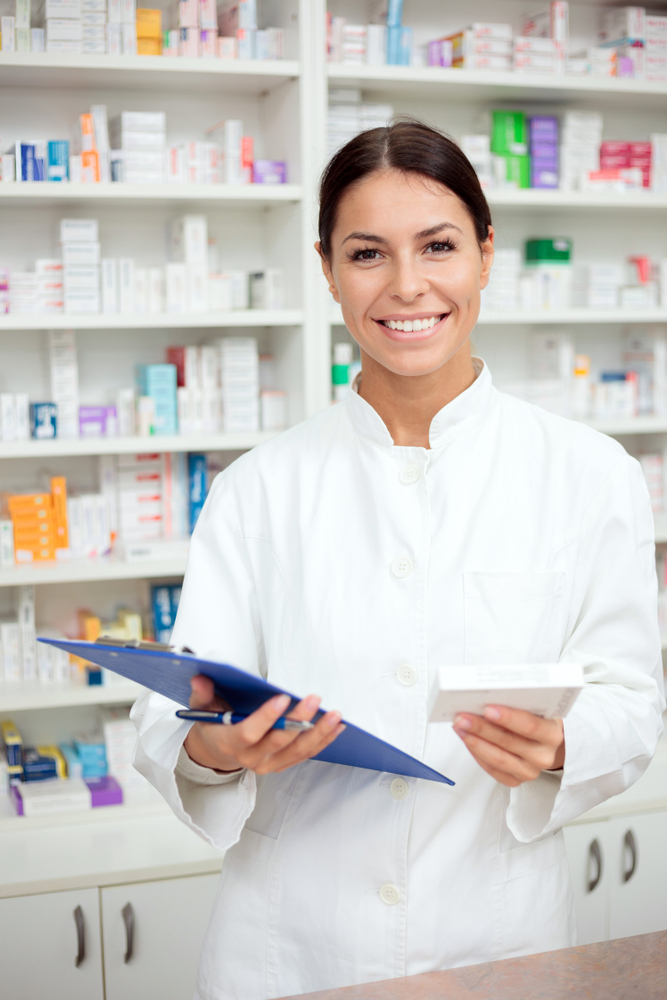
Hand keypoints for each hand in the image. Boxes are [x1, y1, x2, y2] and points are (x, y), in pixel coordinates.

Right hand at [183, 674, 344, 775]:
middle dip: (298, 720)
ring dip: (318, 733)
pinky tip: (336, 727)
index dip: (266, 718)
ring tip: (334, 715)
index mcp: (229, 742)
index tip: (282, 698)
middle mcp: (250, 758)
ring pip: (296, 750)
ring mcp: (267, 763)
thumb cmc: (213, 725)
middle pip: (278, 741)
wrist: (215, 752)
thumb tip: (201, 678)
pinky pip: (304, 755)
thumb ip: (202, 693)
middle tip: (314, 699)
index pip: (249, 733)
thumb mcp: (201, 708)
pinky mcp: (280, 763)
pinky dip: (322, 741)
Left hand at [453, 705, 564, 787]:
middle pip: (509, 742)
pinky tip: (466, 739)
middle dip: (482, 728)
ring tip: (459, 727)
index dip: (508, 718)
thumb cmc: (537, 719)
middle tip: (463, 717)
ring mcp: (530, 771)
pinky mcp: (516, 780)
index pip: (531, 726)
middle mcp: (543, 755)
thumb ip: (517, 702)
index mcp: (552, 734)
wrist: (546, 741)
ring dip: (475, 741)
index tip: (487, 709)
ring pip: (498, 758)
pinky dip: (476, 753)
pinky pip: (492, 769)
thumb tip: (486, 695)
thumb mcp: (536, 707)